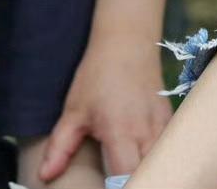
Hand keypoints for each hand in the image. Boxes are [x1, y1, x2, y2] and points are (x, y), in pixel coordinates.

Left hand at [36, 36, 173, 182]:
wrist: (127, 42)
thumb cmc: (97, 75)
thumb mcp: (74, 111)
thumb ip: (60, 147)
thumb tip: (45, 176)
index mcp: (120, 132)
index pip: (127, 177)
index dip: (120, 188)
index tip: (109, 187)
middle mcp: (147, 132)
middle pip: (150, 174)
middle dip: (138, 181)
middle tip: (116, 180)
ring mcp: (163, 126)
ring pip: (163, 162)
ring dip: (150, 171)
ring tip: (132, 173)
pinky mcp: (171, 120)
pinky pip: (169, 149)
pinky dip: (160, 159)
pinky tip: (147, 160)